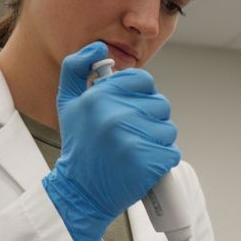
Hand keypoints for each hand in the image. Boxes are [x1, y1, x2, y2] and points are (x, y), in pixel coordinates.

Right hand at [41, 41, 180, 240]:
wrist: (80, 193)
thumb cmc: (79, 147)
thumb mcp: (68, 103)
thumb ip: (76, 68)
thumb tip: (98, 46)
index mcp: (99, 96)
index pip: (144, 80)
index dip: (140, 96)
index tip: (130, 111)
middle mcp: (116, 115)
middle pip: (160, 105)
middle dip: (149, 120)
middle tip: (130, 136)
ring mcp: (134, 140)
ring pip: (168, 129)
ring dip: (157, 141)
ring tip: (135, 151)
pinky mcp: (149, 162)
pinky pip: (171, 152)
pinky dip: (161, 160)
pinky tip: (143, 165)